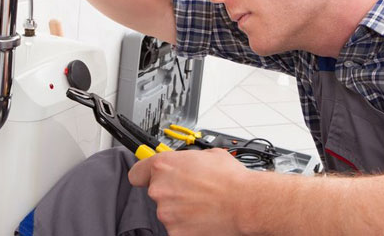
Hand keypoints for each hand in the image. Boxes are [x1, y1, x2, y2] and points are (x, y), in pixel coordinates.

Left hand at [128, 149, 251, 235]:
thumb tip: (188, 163)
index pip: (137, 173)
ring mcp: (166, 212)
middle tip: (193, 192)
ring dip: (180, 209)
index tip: (149, 178)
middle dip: (172, 192)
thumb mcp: (208, 155)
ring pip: (168, 211)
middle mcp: (160, 189)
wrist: (246, 202)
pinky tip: (203, 218)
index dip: (145, 176)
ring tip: (203, 204)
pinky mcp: (175, 232)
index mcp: (163, 166)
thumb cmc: (231, 179)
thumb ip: (188, 159)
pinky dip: (187, 225)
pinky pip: (177, 228)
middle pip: (156, 193)